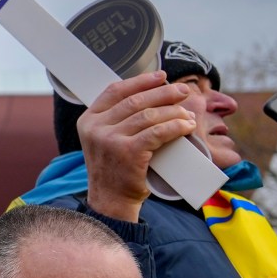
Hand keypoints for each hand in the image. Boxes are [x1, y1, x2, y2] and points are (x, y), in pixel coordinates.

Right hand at [75, 71, 195, 223]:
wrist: (111, 201)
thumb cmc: (115, 169)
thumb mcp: (105, 140)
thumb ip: (117, 119)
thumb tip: (153, 93)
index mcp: (88, 120)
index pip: (115, 91)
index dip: (140, 81)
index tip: (161, 76)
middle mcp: (95, 128)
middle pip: (136, 100)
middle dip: (164, 93)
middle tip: (184, 92)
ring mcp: (109, 140)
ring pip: (149, 115)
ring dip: (174, 112)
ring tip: (188, 115)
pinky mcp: (127, 152)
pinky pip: (158, 132)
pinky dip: (176, 126)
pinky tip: (187, 126)